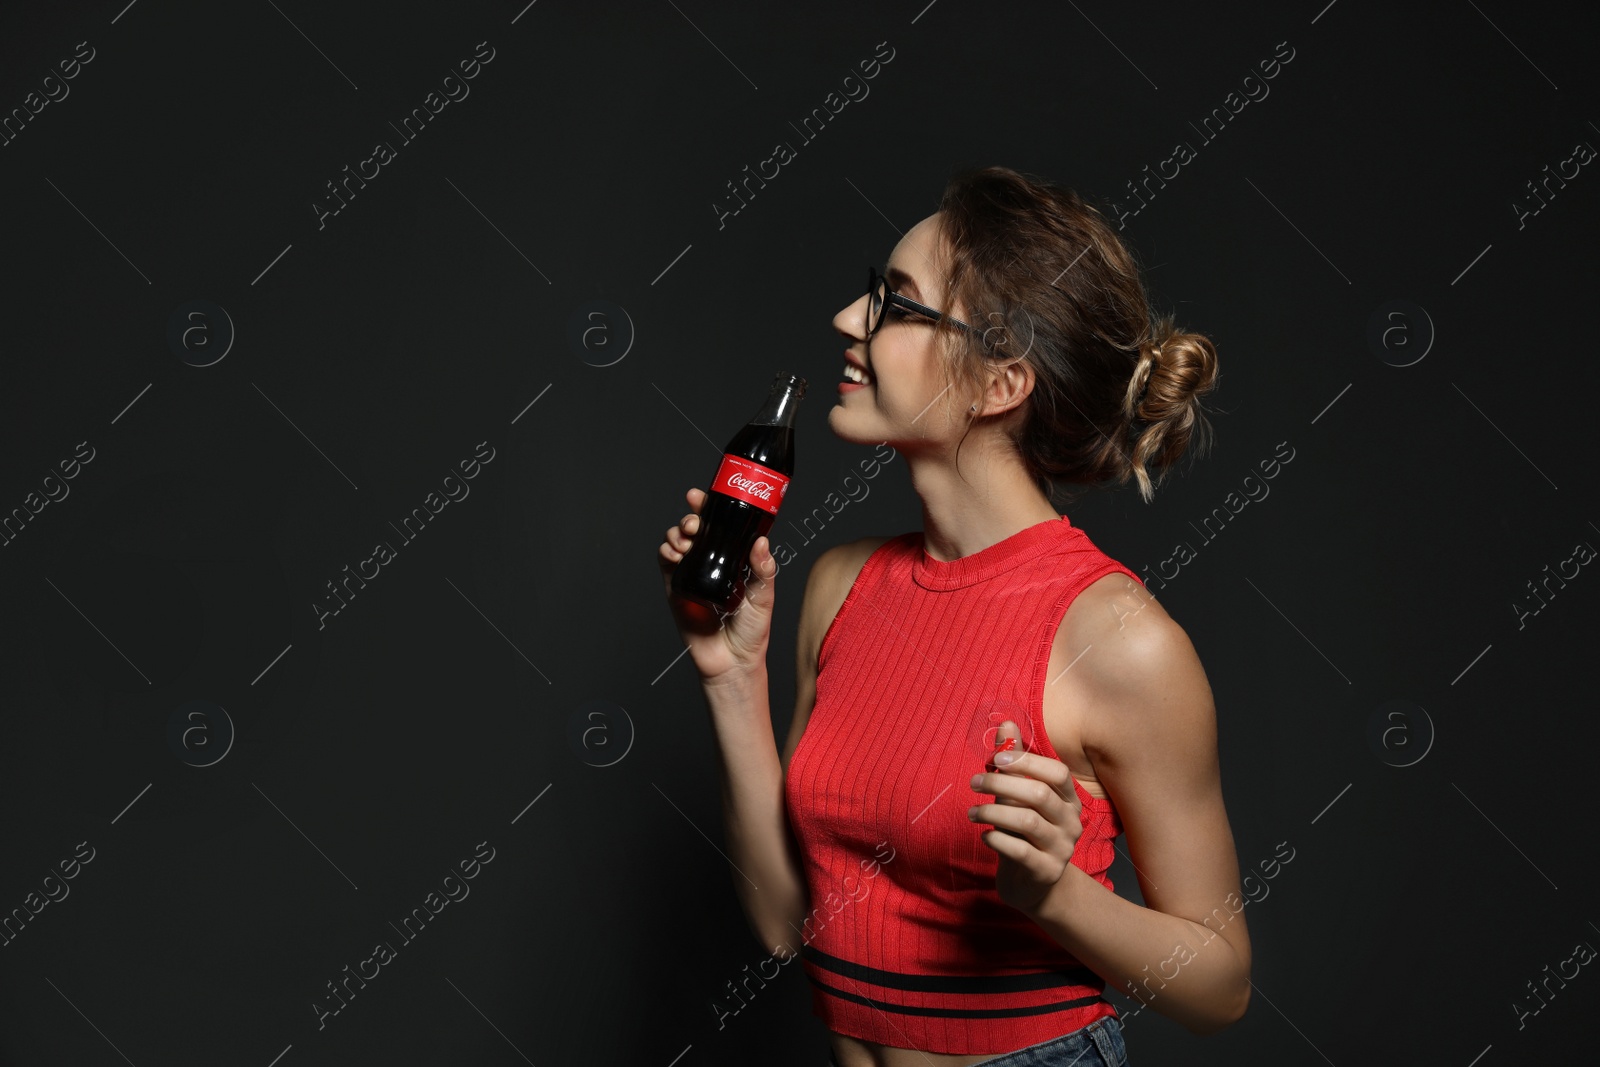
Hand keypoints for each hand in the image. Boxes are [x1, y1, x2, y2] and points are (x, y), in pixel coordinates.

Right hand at [659, 487, 777, 684]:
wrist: (732, 661)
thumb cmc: (752, 631)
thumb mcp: (764, 596)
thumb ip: (763, 569)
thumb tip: (762, 541)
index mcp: (734, 558)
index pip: (720, 525)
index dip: (709, 507)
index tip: (702, 497)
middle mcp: (712, 561)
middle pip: (694, 528)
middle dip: (690, 517)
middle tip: (695, 522)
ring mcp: (692, 573)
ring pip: (677, 541)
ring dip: (677, 533)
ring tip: (686, 539)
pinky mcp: (676, 588)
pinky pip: (665, 563)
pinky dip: (666, 551)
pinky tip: (675, 552)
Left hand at [967, 719, 1083, 914]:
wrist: (1032, 882)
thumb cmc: (1023, 830)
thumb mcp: (1018, 795)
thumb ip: (1014, 762)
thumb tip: (1006, 723)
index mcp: (1068, 799)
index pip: (1057, 772)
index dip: (1026, 761)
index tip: (995, 758)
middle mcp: (1071, 822)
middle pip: (1040, 794)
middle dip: (1001, 783)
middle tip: (973, 782)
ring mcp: (1062, 849)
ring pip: (1028, 821)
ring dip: (993, 811)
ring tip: (972, 811)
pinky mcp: (1046, 871)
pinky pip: (1019, 851)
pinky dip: (996, 839)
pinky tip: (984, 835)